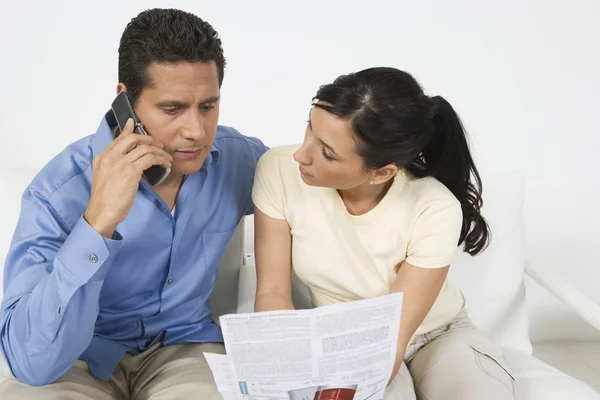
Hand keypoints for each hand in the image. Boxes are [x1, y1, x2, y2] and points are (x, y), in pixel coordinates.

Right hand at [84, 118, 171, 236]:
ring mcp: (119, 163)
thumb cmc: (105, 200)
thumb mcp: (106, 178)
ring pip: (145, 148)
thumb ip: (114, 166)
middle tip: (159, 145)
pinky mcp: (130, 171)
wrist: (101, 213)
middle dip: (149, 139)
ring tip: (166, 158)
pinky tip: (164, 164)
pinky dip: (160, 159)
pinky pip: (149, 158)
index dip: (129, 130)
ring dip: (159, 152)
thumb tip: (130, 163)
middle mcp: (109, 157)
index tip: (136, 123)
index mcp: (102, 157)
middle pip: (132, 138)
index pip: (118, 138)